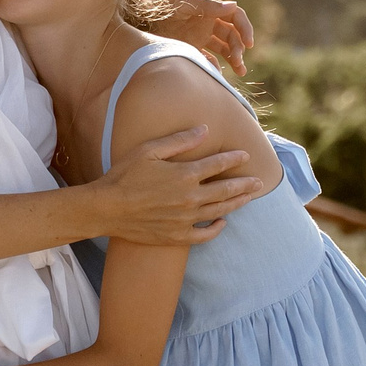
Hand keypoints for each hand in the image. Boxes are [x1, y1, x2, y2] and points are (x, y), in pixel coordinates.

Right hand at [90, 127, 267, 244]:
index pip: (218, 164)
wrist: (106, 209)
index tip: (245, 155)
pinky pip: (204, 234)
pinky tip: (223, 222)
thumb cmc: (124, 175)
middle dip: (245, 184)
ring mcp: (185, 219)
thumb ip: (179, 140)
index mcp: (184, 175)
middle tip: (259, 181)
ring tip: (250, 197)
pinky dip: (217, 229)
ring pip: (220, 210)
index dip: (233, 159)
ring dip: (238, 203)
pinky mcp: (177, 236)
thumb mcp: (149, 150)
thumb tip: (204, 129)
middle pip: (226, 189)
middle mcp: (190, 198)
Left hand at [148, 0, 254, 75]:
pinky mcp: (188, 50)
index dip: (245, 29)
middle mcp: (207, 24)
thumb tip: (233, 5)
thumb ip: (207, 6)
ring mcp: (198, 38)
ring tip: (240, 72)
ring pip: (223, 50)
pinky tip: (216, 75)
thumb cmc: (159, 3)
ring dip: (233, 59)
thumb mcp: (183, 3)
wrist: (135, 14)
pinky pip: (207, 60)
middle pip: (232, 36)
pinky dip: (214, 67)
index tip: (249, 43)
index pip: (235, 17)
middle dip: (239, 49)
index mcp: (209, 10)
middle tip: (239, 63)